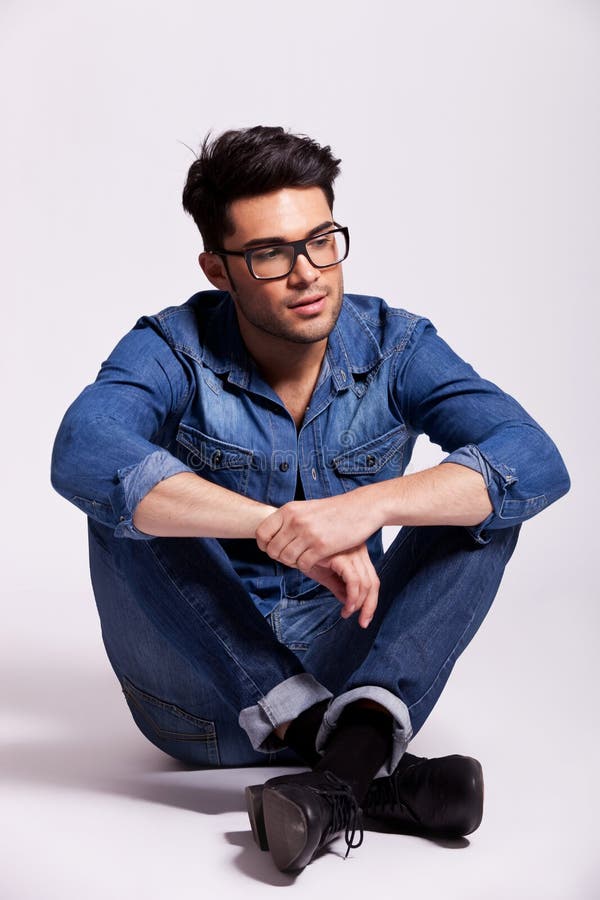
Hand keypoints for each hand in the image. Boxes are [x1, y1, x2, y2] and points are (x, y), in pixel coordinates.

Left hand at [255, 492, 381, 570]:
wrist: (361, 508)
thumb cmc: (334, 511)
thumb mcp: (306, 508)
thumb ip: (289, 520)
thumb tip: (271, 536)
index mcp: (289, 510)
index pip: (261, 533)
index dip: (264, 545)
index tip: (274, 548)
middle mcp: (295, 521)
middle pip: (273, 550)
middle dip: (280, 557)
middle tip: (292, 556)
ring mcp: (308, 533)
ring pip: (287, 559)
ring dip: (293, 563)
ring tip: (303, 558)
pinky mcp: (322, 546)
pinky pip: (303, 564)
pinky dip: (306, 566)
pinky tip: (314, 561)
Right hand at [302, 543, 379, 628]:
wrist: (291, 547)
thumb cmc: (307, 557)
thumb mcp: (327, 575)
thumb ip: (340, 587)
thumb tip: (350, 604)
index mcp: (358, 552)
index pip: (373, 579)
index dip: (372, 601)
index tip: (366, 617)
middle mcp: (358, 550)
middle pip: (373, 582)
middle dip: (369, 606)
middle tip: (363, 622)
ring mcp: (351, 552)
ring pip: (365, 584)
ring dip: (358, 604)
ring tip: (346, 613)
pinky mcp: (342, 557)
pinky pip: (354, 582)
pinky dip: (353, 598)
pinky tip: (346, 607)